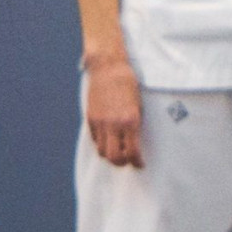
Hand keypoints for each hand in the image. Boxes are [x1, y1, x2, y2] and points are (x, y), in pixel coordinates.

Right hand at [83, 55, 144, 169]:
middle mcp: (113, 124)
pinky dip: (102, 142)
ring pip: (102, 151)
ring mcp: (100, 122)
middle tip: (128, 160)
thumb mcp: (138, 106)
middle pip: (114, 157)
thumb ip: (134, 125)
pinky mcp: (90, 118)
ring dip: (110, 154)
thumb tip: (134, 143)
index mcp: (130, 121)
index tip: (140, 163)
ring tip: (117, 150)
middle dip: (122, 163)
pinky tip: (109, 138)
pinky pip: (95, 139)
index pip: (132, 152)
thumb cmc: (128, 84)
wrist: (108, 67)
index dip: (137, 162)